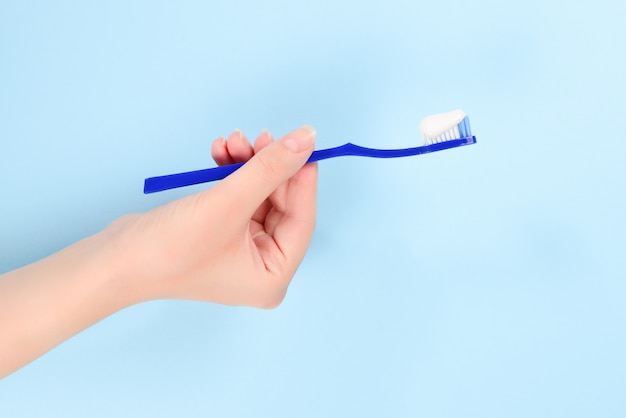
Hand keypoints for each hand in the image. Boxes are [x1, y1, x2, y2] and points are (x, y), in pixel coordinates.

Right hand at [105, 126, 317, 307]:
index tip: (303, 142)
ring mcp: (241, 252)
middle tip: (260, 135)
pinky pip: (238, 199)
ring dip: (247, 165)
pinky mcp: (221, 236)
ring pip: (259, 197)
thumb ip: (270, 169)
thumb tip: (307, 138)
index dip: (302, 178)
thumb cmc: (170, 248)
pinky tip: (219, 153)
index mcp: (273, 276)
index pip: (302, 219)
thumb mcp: (227, 203)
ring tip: (231, 140)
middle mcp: (261, 267)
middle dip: (268, 167)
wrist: (115, 260)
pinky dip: (231, 175)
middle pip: (281, 205)